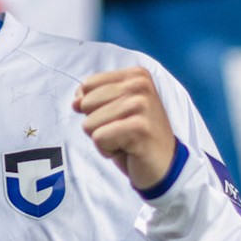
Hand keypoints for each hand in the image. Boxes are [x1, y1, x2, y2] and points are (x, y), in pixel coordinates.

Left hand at [73, 67, 177, 192]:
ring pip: (89, 123)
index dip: (94, 108)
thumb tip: (76, 101)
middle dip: (98, 124)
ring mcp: (141, 105)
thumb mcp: (115, 109)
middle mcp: (140, 85)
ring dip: (103, 139)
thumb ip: (94, 97)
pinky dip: (107, 150)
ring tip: (125, 140)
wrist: (165, 165)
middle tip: (123, 131)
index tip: (119, 118)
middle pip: (86, 104)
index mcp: (136, 75)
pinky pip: (98, 139)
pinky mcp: (139, 128)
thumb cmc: (137, 137)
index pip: (87, 86)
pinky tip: (128, 150)